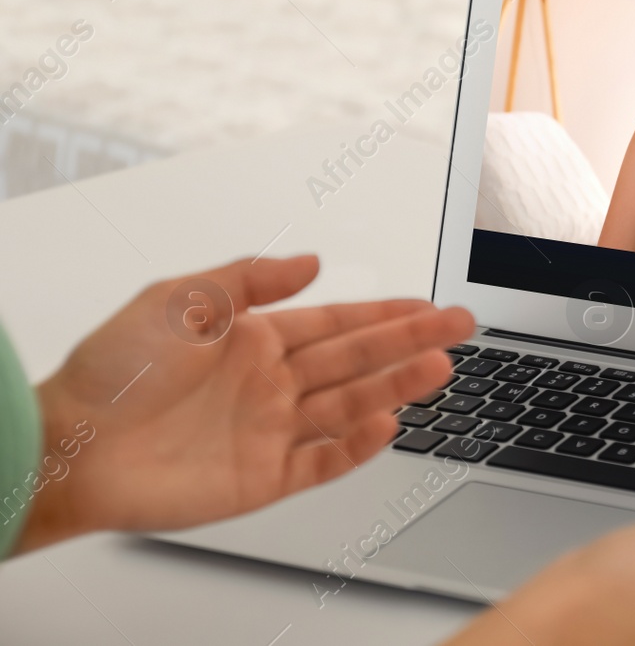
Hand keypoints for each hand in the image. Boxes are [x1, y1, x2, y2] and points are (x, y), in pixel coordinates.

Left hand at [16, 255, 473, 553]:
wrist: (69, 446)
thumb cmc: (112, 373)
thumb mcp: (179, 298)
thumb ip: (249, 278)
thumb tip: (310, 262)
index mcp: (254, 339)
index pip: (338, 322)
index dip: (386, 314)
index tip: (428, 306)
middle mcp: (269, 384)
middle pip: (357, 360)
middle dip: (411, 342)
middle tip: (460, 327)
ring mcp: (269, 431)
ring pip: (350, 406)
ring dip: (396, 387)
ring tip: (440, 368)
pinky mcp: (260, 479)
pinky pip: (321, 462)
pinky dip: (357, 447)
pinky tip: (388, 424)